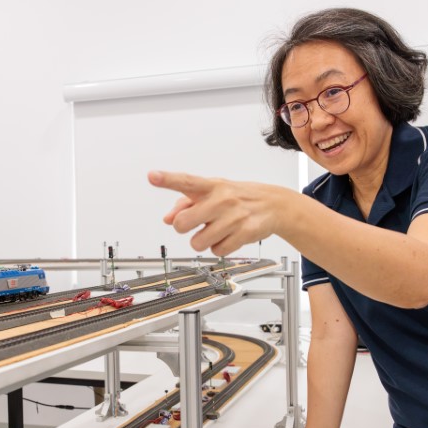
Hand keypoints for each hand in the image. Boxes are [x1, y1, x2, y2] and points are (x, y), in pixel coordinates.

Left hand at [148, 171, 285, 256]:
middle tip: (197, 224)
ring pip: (198, 243)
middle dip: (185, 228)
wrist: (275, 204)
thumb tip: (167, 219)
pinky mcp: (245, 233)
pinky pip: (217, 251)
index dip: (167, 179)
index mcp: (211, 186)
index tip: (152, 176)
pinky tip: (229, 236)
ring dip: (203, 241)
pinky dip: (220, 248)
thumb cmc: (238, 197)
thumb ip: (186, 203)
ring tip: (217, 230)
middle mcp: (221, 199)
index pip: (186, 182)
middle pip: (183, 224)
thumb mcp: (214, 192)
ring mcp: (234, 217)